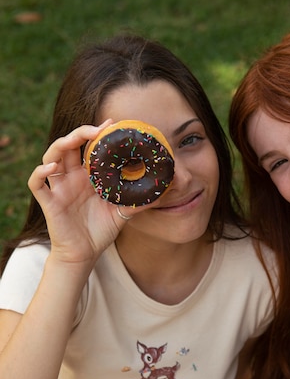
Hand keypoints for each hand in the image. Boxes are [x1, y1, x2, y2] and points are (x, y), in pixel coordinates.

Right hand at [28, 122, 146, 266]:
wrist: (84, 255)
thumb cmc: (100, 231)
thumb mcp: (123, 213)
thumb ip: (138, 201)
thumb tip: (162, 191)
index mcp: (87, 176)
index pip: (88, 147)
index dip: (97, 134)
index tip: (112, 124)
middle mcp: (71, 177)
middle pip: (69, 145)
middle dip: (80, 133)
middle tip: (98, 129)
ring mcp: (58, 188)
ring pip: (51, 156)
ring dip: (61, 145)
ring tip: (76, 139)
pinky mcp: (49, 201)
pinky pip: (37, 183)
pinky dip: (40, 172)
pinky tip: (52, 167)